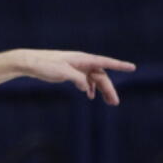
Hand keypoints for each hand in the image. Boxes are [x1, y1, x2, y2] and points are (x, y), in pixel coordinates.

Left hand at [16, 49, 135, 104]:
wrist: (30, 63)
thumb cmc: (45, 65)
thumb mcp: (62, 72)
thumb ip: (77, 79)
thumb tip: (88, 88)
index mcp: (82, 59)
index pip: (104, 62)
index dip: (119, 65)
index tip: (132, 67)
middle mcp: (82, 62)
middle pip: (101, 75)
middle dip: (109, 89)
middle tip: (114, 103)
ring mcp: (76, 67)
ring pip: (94, 79)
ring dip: (101, 90)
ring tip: (108, 103)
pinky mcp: (70, 72)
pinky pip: (85, 80)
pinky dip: (90, 87)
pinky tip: (90, 96)